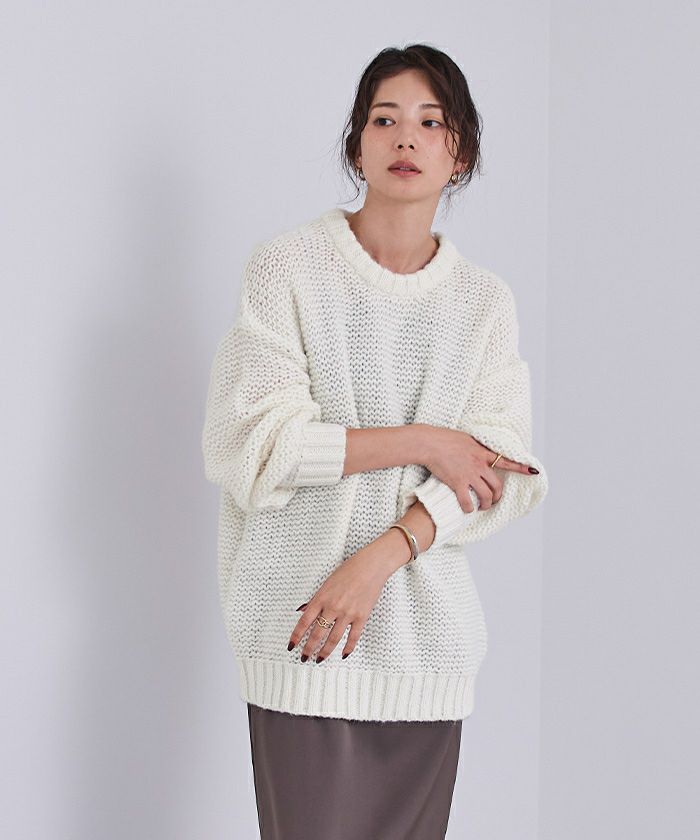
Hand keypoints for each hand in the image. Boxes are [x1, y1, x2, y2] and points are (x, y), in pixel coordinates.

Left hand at [287, 542, 396, 662]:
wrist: (370, 566)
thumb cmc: (349, 570)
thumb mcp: (327, 582)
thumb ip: (316, 599)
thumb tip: (303, 610)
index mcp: (321, 597)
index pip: (304, 622)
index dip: (296, 636)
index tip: (291, 646)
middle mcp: (333, 607)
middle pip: (317, 633)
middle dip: (308, 648)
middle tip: (304, 657)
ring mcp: (348, 613)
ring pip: (333, 639)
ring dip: (325, 651)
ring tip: (319, 659)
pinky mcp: (361, 616)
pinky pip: (353, 637)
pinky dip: (348, 647)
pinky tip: (343, 654)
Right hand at [424, 425, 536, 513]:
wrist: (429, 443)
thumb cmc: (444, 438)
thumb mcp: (466, 438)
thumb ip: (476, 446)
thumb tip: (479, 450)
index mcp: (483, 452)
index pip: (506, 461)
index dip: (520, 467)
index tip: (533, 471)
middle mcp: (479, 464)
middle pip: (497, 485)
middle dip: (497, 496)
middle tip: (493, 500)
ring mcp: (469, 474)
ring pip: (486, 496)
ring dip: (486, 504)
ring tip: (481, 507)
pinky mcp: (457, 482)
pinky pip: (468, 501)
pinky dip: (469, 507)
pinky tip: (467, 509)